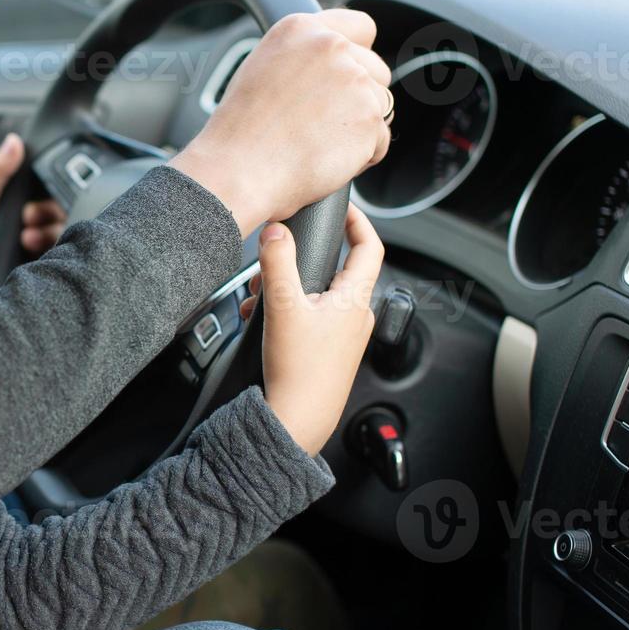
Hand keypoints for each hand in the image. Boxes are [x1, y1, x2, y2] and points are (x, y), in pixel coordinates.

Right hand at [170, 9, 391, 235]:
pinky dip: (361, 157)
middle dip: (360, 97)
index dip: (357, 56)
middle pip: (376, 69)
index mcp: (301, 30)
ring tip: (318, 144)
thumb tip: (332, 68)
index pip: (360, 27)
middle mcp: (330, 47)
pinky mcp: (369, 117)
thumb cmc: (240, 134)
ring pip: (381, 105)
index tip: (345, 80)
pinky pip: (380, 140)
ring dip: (360, 128)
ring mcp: (353, 80)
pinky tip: (325, 160)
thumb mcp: (262, 71)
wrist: (238, 172)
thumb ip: (303, 58)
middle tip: (322, 124)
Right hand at [239, 204, 383, 454]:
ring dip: (288, 289)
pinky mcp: (330, 352)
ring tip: (258, 299)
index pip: (370, 247)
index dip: (359, 222)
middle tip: (272, 260)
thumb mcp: (282, 307)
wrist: (297, 421)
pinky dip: (288, 312)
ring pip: (318, 296)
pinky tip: (263, 322)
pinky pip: (312, 318)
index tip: (342, 208)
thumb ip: (278, 263)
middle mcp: (356, 316)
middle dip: (300, 261)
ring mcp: (344, 337)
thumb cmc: (299, 372)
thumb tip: (276, 231)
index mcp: (354, 300)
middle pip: (335, 270)